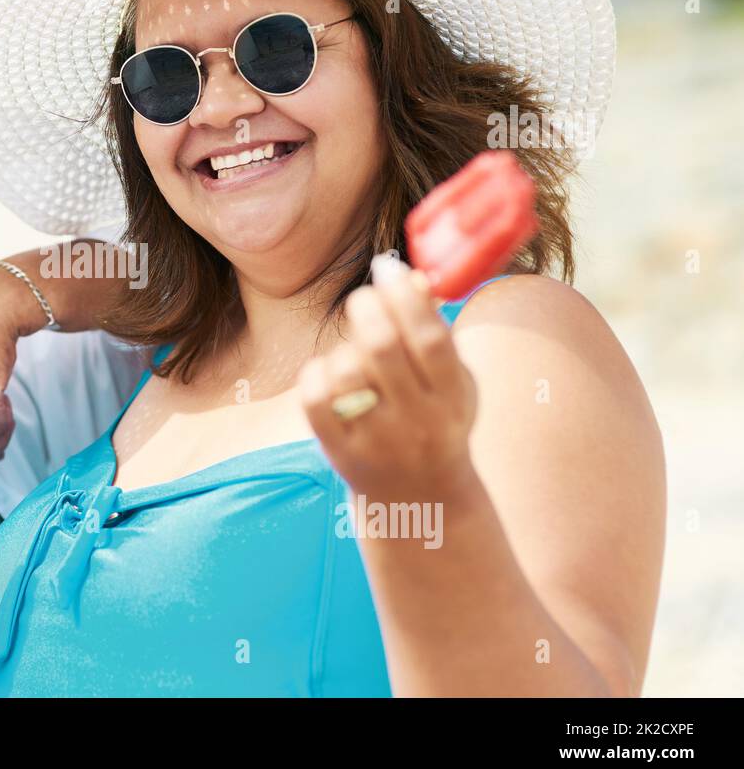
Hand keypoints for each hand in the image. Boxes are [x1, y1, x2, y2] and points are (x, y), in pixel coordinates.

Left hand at [299, 255, 478, 500]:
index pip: (430, 339)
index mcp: (452, 401)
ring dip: (343, 349)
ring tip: (354, 355)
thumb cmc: (435, 422)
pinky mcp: (340, 454)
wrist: (417, 501)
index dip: (406, 296)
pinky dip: (315, 374)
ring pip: (345, 371)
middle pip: (382, 348)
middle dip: (367, 308)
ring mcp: (377, 442)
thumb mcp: (454, 383)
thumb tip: (415, 279)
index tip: (388, 267)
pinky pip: (313, 399)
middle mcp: (417, 423)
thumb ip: (436, 332)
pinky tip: (329, 375)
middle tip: (362, 298)